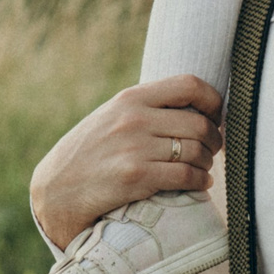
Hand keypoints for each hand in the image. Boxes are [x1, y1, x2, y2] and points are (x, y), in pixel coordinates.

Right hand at [28, 75, 223, 248]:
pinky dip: (200, 181)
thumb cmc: (89, 152)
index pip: (189, 85)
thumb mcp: (112, 117)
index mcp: (130, 98)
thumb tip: (191, 106)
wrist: (57, 189)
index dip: (212, 100)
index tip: (215, 116)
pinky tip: (199, 184)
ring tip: (204, 168)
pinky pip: (186, 176)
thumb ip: (144, 108)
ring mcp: (135, 148)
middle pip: (198, 124)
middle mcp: (134, 119)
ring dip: (207, 162)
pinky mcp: (137, 177)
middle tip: (213, 149)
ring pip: (196, 151)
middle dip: (214, 139)